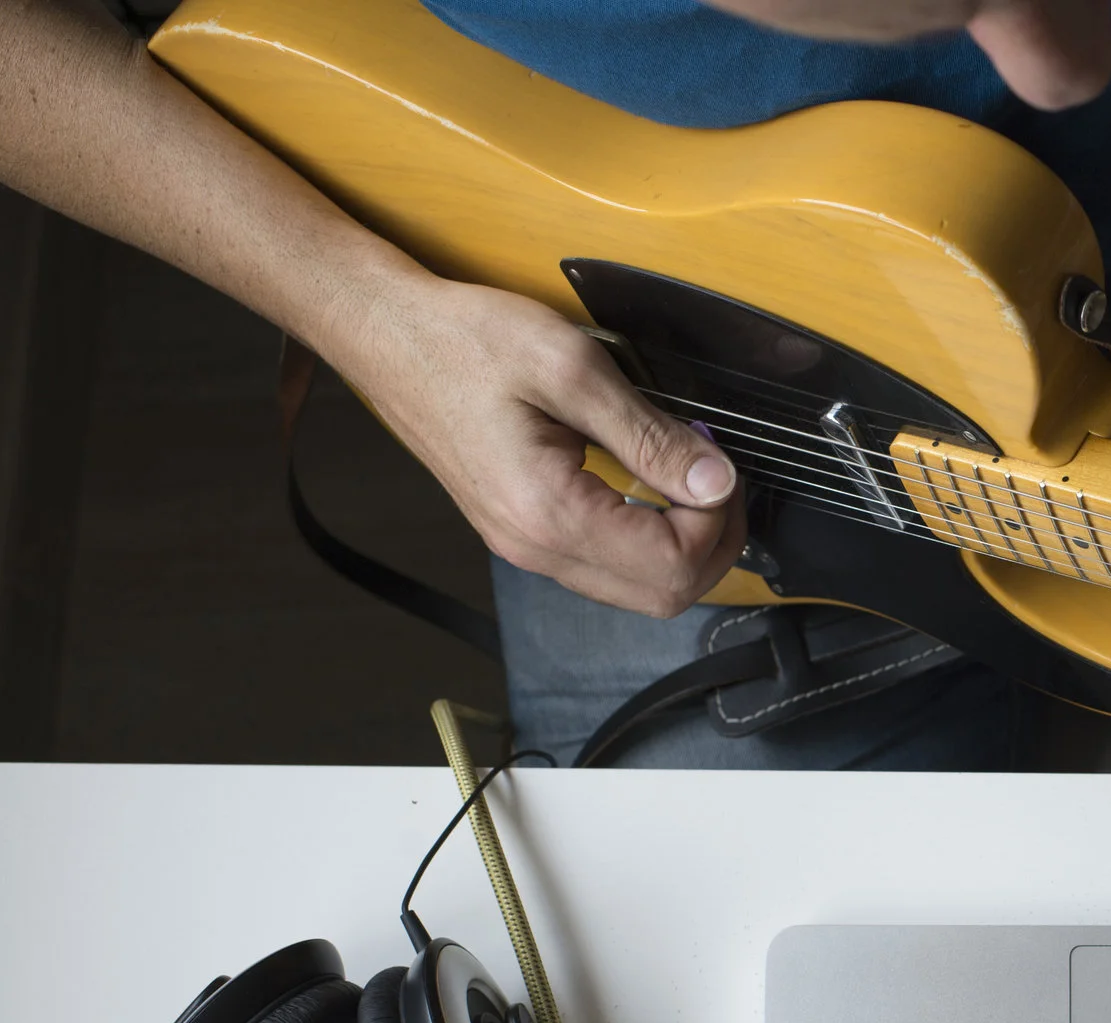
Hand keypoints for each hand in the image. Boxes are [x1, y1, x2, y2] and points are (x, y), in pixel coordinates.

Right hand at [339, 274, 743, 616]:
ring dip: (682, 546)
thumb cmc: (464, 341)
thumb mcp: (572, 368)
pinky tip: (655, 488)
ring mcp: (526, 547)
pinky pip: (607, 566)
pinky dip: (649, 540)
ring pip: (637, 590)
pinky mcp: (524, 533)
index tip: (721, 466)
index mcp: (548, 513)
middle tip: (720, 481)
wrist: (389, 337)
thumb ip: (649, 435)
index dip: (717, 522)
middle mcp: (535, 548)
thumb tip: (714, 481)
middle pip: (662, 597)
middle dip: (712, 546)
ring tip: (690, 479)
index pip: (672, 566)